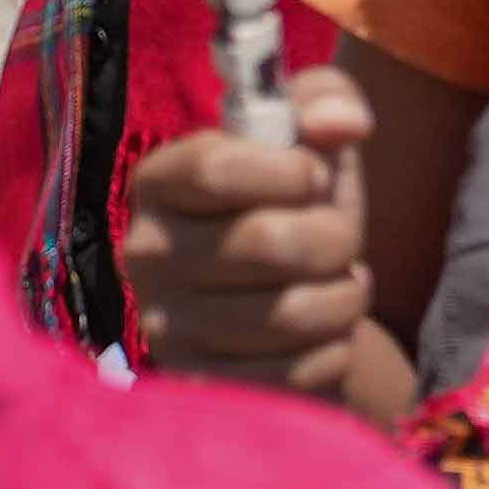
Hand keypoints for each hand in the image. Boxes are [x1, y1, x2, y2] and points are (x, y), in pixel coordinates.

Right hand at [122, 64, 377, 396]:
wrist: (302, 305)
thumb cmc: (302, 208)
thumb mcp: (317, 141)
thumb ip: (327, 100)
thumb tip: (342, 122)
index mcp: (161, 182)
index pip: (215, 169)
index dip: (292, 170)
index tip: (315, 175)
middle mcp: (145, 255)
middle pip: (265, 242)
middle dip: (334, 237)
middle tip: (336, 240)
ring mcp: (164, 328)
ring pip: (290, 314)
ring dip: (342, 298)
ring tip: (333, 287)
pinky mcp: (197, 388)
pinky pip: (292, 373)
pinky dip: (332, 351)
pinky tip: (318, 337)